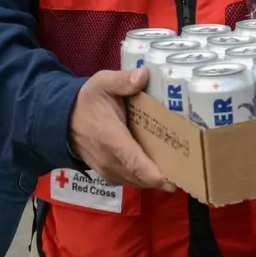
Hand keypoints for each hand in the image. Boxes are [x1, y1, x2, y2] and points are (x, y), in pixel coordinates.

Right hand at [69, 68, 175, 191]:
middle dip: (167, 177)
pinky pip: (132, 182)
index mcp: (111, 138)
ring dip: (158, 179)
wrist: (63, 121)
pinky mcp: (110, 175)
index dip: (158, 174)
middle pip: (143, 177)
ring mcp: (109, 171)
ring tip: (181, 169)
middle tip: (192, 169)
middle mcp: (110, 161)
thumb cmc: (87, 101)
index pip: (136, 163)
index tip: (179, 177)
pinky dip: (147, 179)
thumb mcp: (102, 83)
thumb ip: (122, 80)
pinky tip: (162, 169)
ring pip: (139, 183)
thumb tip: (144, 74)